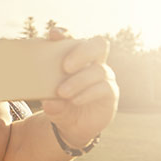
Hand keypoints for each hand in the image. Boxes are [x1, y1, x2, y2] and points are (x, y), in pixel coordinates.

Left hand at [42, 28, 118, 147]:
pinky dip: (87, 93)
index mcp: (74, 57)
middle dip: (81, 52)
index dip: (65, 34)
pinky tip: (75, 100)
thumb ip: (50, 101)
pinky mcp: (111, 92)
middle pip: (96, 45)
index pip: (72, 39)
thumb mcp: (51, 102)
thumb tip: (50, 103)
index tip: (54, 34)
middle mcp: (92, 62)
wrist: (74, 126)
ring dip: (78, 81)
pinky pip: (104, 87)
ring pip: (98, 70)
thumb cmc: (61, 105)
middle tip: (65, 66)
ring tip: (61, 93)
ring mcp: (104, 76)